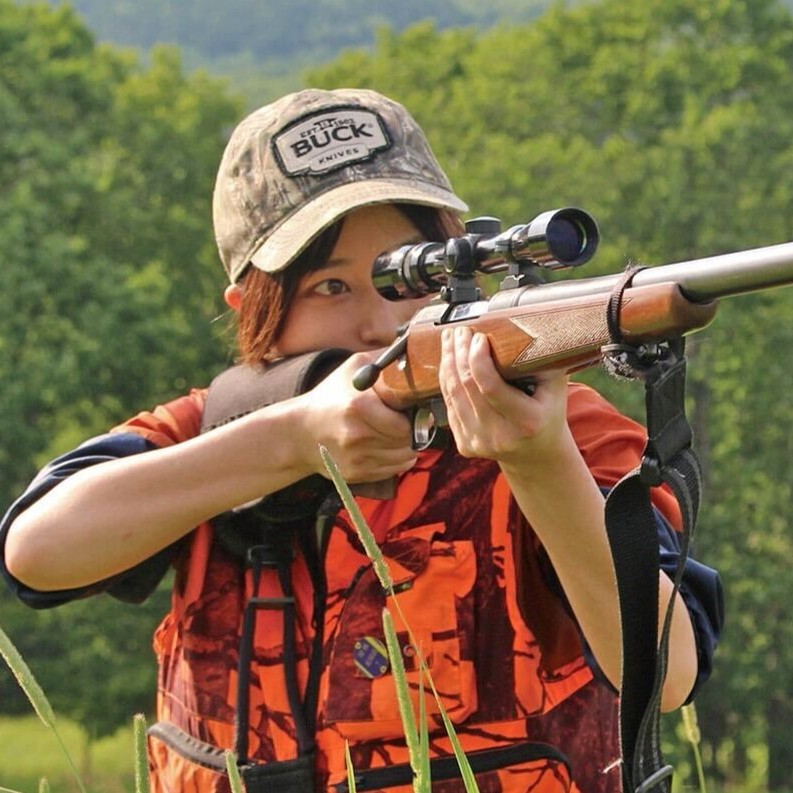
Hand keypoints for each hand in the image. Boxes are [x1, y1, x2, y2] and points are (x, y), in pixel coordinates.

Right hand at [299, 351, 417, 482]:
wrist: (300, 431)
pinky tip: (387, 444)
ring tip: (397, 431)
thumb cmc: (330, 396)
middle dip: (414, 431)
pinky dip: (397, 459)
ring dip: (407, 446)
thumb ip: (385, 358)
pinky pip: (393, 470)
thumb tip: (417, 348)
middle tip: (412, 421)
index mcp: (358, 407)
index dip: (415, 418)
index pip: (405, 425)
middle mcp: (357, 436)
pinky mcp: (356, 475)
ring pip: (404, 458)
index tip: (415, 410)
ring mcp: (356, 459)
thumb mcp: (354, 368)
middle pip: (407, 442)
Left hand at [438, 326, 570, 466]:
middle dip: (459, 353)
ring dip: (448, 362)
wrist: (537, 454)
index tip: (479, 337)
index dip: (478, 358)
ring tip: (450, 340)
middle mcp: (500, 436)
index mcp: (527, 422)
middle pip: (467, 387)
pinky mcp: (464, 445)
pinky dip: (446, 380)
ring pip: (453, 394)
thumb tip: (524, 327)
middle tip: (460, 331)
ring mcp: (479, 443)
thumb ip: (541, 361)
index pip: (490, 386)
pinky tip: (449, 362)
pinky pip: (449, 405)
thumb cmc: (547, 412)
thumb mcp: (554, 387)